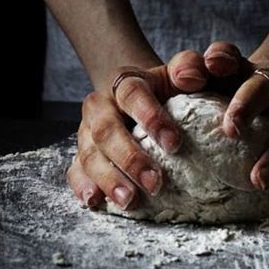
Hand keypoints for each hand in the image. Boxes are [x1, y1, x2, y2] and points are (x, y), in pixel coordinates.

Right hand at [66, 51, 209, 209]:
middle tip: (154, 183)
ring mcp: (87, 131)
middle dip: (130, 158)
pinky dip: (83, 186)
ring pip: (90, 154)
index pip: (133, 94)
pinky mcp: (80, 154)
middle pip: (106, 129)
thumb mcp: (179, 73)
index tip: (175, 143)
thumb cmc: (165, 90)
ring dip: (108, 179)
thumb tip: (192, 77)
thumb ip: (189, 67)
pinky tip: (96, 201)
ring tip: (130, 200)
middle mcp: (100, 105)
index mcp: (125, 82)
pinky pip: (75, 170)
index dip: (151, 117)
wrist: (137, 97)